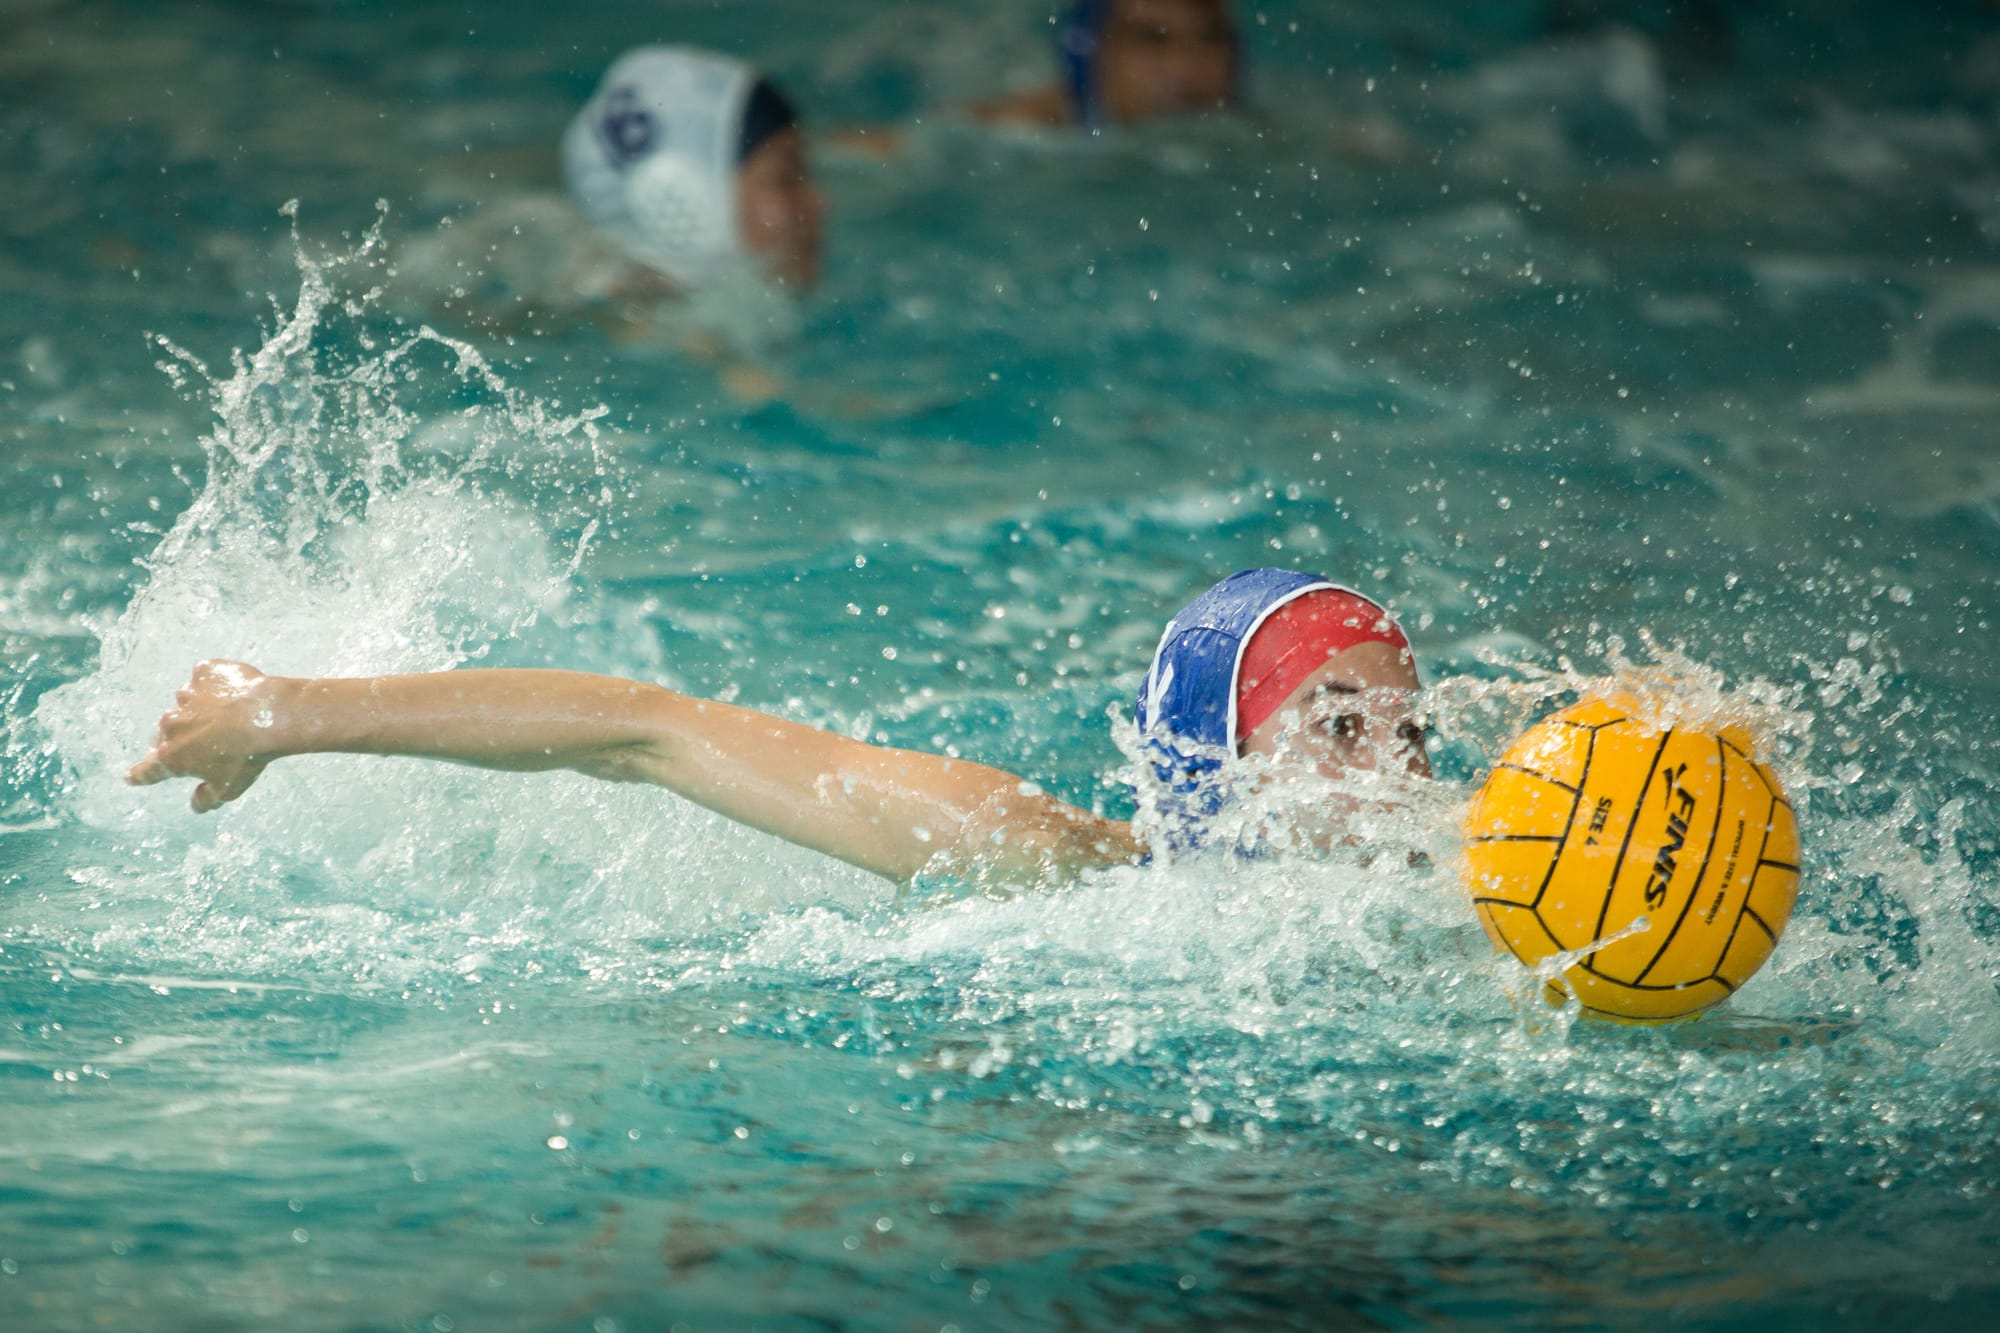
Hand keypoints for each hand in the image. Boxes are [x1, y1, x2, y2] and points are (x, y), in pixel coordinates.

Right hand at [127, 660, 280, 812]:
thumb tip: (196, 804)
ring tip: (229, 716)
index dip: (140, 775)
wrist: (272, 717)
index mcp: (172, 755)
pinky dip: (216, 685)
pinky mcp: (204, 672)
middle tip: (205, 742)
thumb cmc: (250, 756)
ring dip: (200, 710)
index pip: (149, 770)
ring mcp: (187, 694)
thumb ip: (206, 799)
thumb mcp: (228, 789)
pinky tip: (235, 692)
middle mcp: (171, 723)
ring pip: (187, 704)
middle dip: (181, 738)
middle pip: (167, 734)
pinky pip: (206, 679)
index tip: (131, 777)